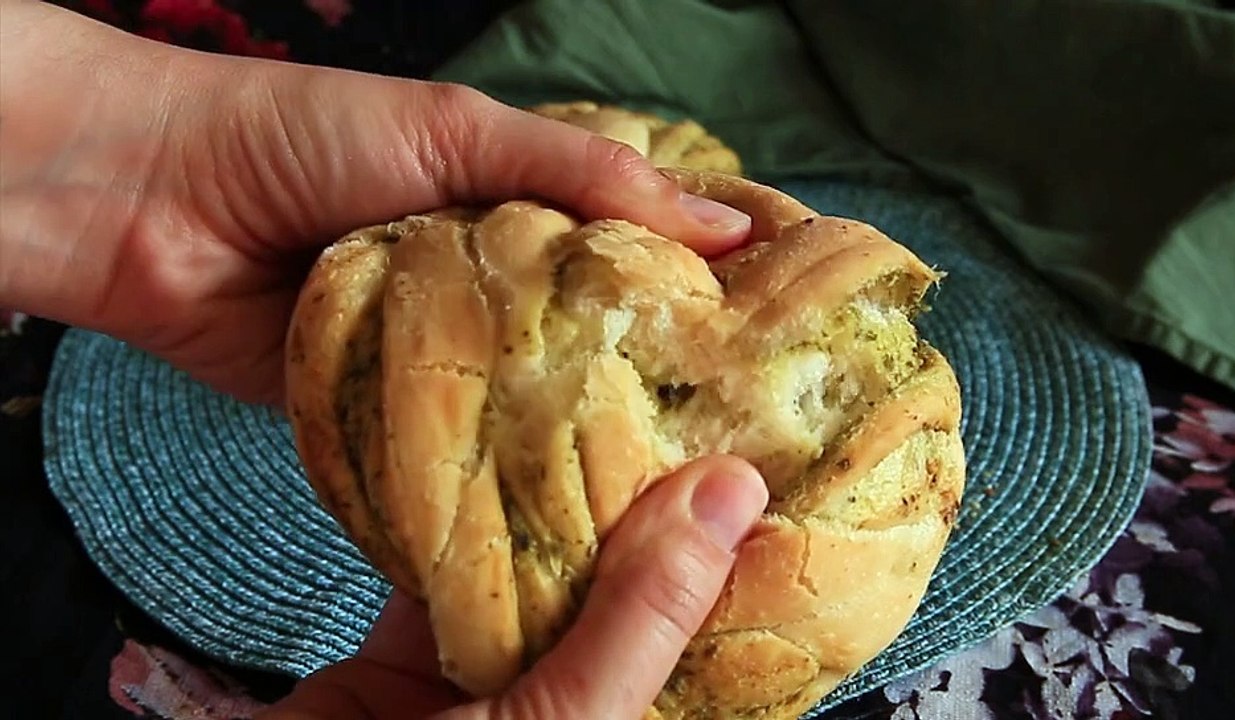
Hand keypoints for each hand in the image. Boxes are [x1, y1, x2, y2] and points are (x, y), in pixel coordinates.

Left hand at [0, 1, 750, 404]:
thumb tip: (727, 226)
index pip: (637, 254)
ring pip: (537, 401)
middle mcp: (498, 286)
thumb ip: (583, 179)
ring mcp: (450, 354)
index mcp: (522, 210)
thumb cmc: (307, 138)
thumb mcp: (458, 131)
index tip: (785, 335)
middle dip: (661, 377)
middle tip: (752, 427)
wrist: (155, 206)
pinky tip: (571, 496)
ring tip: (680, 474)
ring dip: (587, 430)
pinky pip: (465, 446)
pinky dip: (503, 464)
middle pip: (597, 339)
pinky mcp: (396, 414)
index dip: (708, 290)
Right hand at [257, 455, 768, 719]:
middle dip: (633, 510)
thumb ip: (642, 616)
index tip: (752, 458)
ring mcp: (483, 690)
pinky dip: (443, 520)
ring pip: (523, 579)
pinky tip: (470, 448)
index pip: (707, 637)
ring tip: (578, 404)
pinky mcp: (397, 668)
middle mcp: (568, 708)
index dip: (732, 555)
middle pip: (614, 597)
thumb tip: (734, 496)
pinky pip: (431, 579)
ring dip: (537, 504)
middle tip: (664, 403)